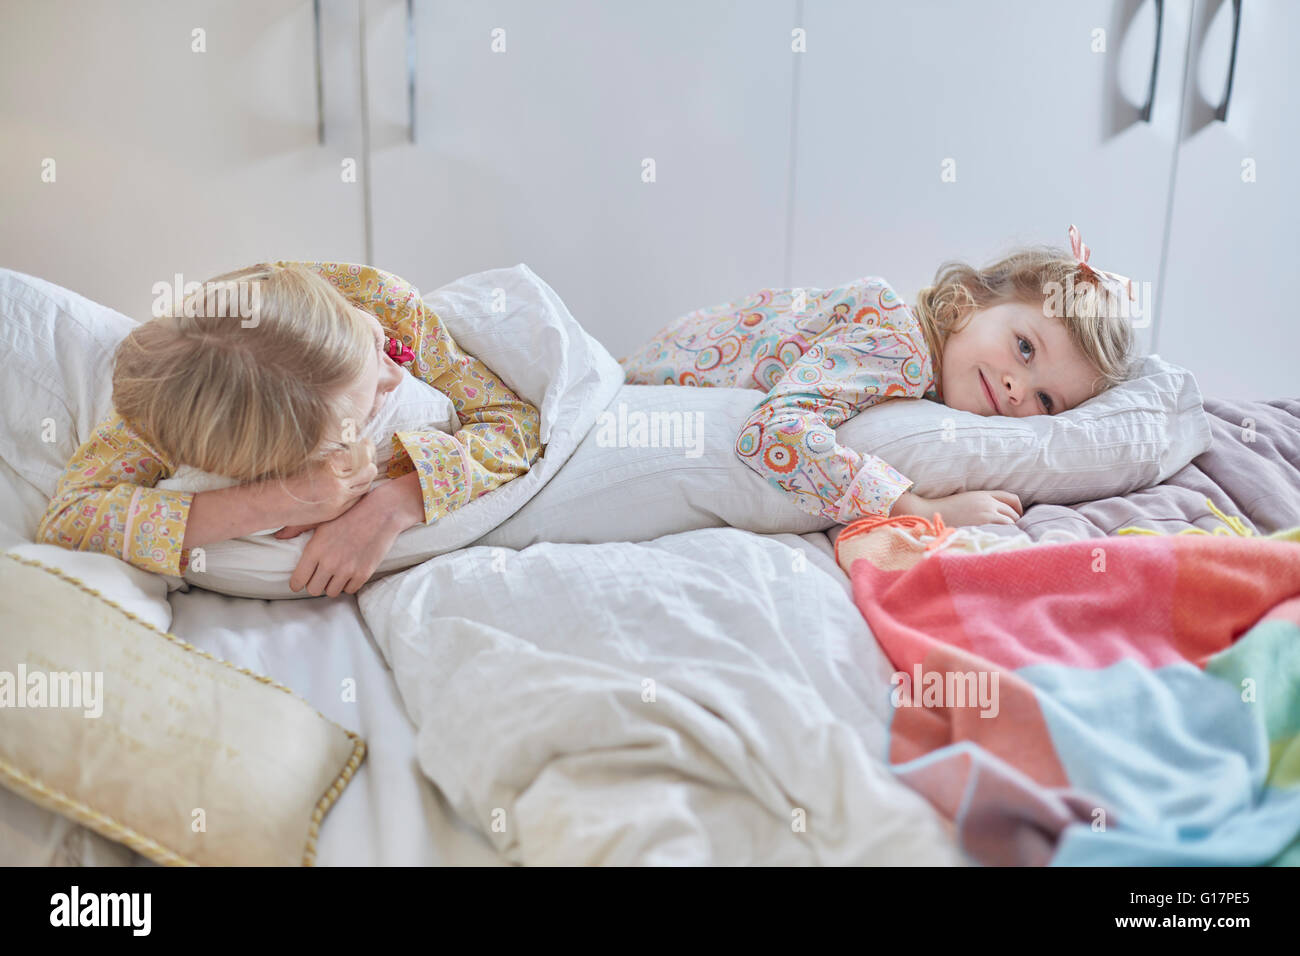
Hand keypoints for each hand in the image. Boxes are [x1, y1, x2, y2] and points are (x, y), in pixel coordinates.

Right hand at [270, 439, 377, 528]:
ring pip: (365, 486)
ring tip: (353, 469)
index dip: (366, 447)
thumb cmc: (284, 475)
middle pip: (369, 471)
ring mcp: (338, 502)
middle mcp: (336, 485)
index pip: (363, 454)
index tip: (364, 442)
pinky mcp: (335, 513)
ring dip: (363, 477)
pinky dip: (355, 490)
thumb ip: (333, 452)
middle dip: (367, 462)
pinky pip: (355, 499)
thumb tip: (355, 443)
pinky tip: (346, 484)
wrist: (269, 503)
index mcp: (329, 466)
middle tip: (362, 454)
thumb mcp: (309, 456)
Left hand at [284, 488, 403, 596]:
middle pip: (314, 590)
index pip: (298, 580)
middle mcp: (330, 562)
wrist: (382, 512)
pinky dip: (348, 584)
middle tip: (319, 576)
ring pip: (332, 592)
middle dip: (315, 584)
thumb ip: (297, 528)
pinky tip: (349, 572)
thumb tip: (278, 536)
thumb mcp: (322, 518)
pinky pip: (350, 590)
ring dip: (332, 585)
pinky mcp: (364, 573)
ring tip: (335, 574)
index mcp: (315, 549)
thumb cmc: (350, 512)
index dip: (297, 583)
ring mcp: (347, 569)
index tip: (300, 581)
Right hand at [892, 489, 1022, 526]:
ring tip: (1007, 537)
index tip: (1017, 517)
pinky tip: (1002, 539)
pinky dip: (1007, 532)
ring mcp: (987, 511)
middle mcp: (988, 501)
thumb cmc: (946, 511)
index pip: (1011, 497)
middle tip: (1012, 531)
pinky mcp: (984, 522)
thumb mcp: (966, 501)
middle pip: (1013, 510)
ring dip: (1012, 528)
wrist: (931, 513)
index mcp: (984, 494)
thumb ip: (981, 504)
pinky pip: (1005, 526)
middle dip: (1016, 521)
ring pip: (1012, 520)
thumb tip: (994, 515)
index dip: (1018, 508)